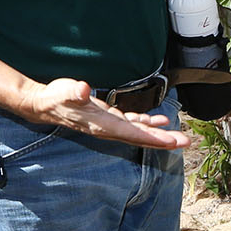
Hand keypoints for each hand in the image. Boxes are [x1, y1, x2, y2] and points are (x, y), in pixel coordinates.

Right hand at [21, 78, 189, 150]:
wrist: (44, 105)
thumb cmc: (55, 98)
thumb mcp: (64, 91)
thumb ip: (74, 92)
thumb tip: (82, 89)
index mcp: (102, 125)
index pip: (133, 134)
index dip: (153, 138)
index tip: (172, 141)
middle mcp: (108, 128)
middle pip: (140, 138)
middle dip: (164, 141)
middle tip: (186, 142)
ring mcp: (110, 125)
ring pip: (139, 133)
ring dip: (159, 134)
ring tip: (179, 136)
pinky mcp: (109, 119)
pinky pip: (132, 125)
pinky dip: (146, 124)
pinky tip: (159, 122)